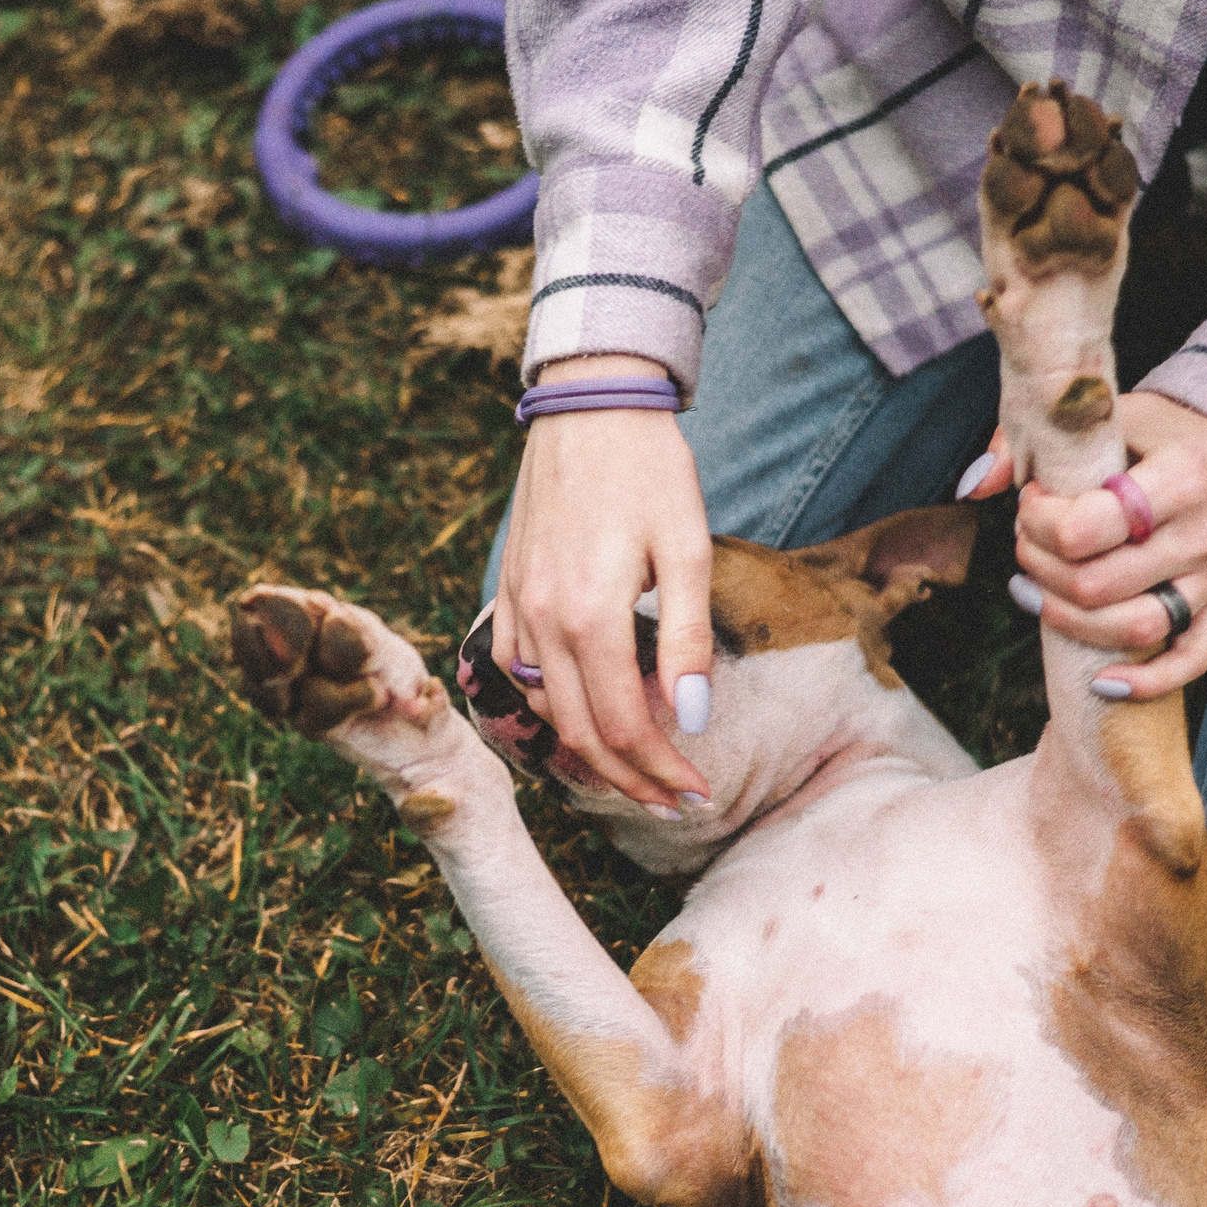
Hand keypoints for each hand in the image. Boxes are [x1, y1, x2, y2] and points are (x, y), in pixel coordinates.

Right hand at [494, 354, 713, 810]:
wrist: (589, 403)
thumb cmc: (650, 469)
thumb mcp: (689, 548)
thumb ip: (686, 639)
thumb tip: (691, 720)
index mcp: (589, 616)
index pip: (626, 726)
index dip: (662, 771)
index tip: (698, 793)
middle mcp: (542, 622)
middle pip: (582, 733)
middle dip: (630, 780)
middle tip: (673, 803)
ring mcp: (517, 606)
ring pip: (545, 709)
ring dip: (589, 752)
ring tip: (635, 770)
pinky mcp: (509, 589)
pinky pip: (516, 670)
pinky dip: (548, 706)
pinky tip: (581, 713)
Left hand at [960, 392, 1206, 697]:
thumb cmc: (1174, 433)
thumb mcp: (1118, 415)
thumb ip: (1042, 438)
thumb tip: (972, 484)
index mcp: (1182, 477)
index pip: (1090, 526)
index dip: (1040, 522)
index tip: (1032, 501)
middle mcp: (1204, 533)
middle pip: (1100, 584)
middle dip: (1041, 567)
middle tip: (1027, 541)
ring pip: (1136, 627)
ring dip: (1068, 620)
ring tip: (1033, 592)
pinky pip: (1190, 660)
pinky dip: (1146, 682)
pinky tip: (1100, 683)